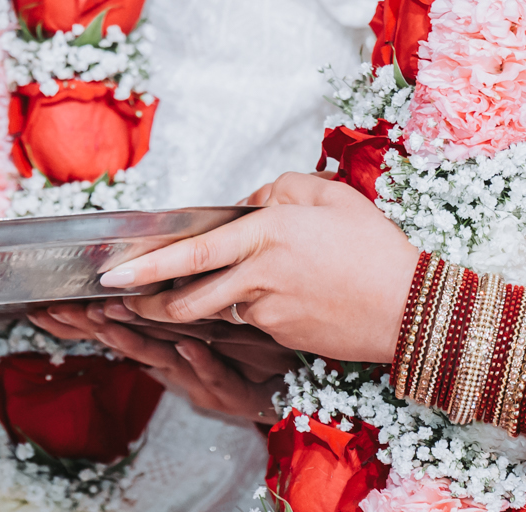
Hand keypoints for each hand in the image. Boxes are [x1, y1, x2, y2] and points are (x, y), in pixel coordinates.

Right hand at [31, 302, 290, 424]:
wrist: (289, 387)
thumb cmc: (249, 351)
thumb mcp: (207, 319)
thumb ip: (176, 296)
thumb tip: (146, 264)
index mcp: (165, 341)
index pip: (114, 326)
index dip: (79, 319)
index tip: (43, 306)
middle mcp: (174, 363)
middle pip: (123, 341)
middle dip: (87, 326)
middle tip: (53, 311)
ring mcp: (199, 379)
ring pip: (158, 359)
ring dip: (130, 338)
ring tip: (103, 317)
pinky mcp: (232, 392)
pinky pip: (213, 375)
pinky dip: (198, 361)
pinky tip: (186, 345)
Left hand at [94, 173, 416, 364]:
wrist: (412, 309)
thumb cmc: (374, 247)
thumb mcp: (330, 196)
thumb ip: (280, 190)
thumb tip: (249, 205)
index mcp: (266, 233)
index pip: (192, 252)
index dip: (147, 265)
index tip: (113, 272)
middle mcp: (260, 275)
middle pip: (189, 297)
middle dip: (151, 303)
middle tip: (124, 300)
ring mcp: (271, 312)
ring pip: (221, 308)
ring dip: (199, 307)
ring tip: (181, 300)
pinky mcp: (283, 336)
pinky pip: (253, 320)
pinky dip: (247, 310)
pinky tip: (272, 300)